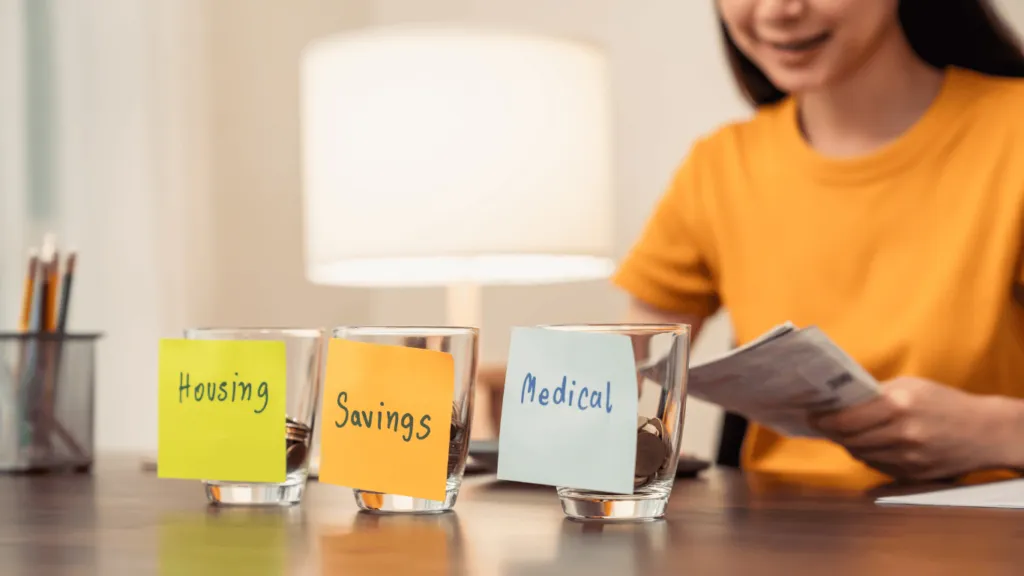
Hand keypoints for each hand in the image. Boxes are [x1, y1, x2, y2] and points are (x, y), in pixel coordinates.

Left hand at [811, 377, 1004, 480]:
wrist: (984, 432)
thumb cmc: (943, 402)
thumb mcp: (910, 386)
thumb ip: (874, 394)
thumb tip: (837, 399)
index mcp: (898, 405)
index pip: (845, 419)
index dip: (822, 419)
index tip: (810, 414)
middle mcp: (901, 433)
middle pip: (848, 439)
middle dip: (830, 432)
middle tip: (820, 423)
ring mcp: (908, 458)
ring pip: (860, 454)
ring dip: (847, 444)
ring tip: (842, 432)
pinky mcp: (912, 474)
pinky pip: (877, 466)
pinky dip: (868, 455)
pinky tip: (869, 444)